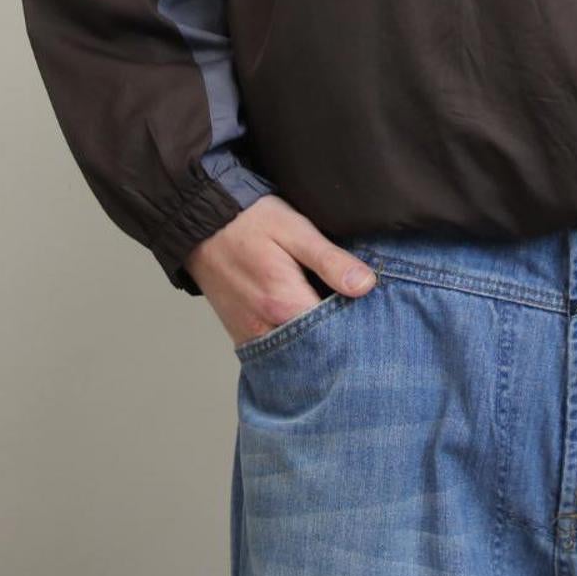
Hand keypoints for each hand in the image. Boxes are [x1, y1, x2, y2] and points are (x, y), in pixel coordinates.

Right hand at [183, 194, 377, 347]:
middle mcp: (266, 328)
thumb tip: (366, 285)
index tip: (375, 316)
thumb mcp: (295, 230)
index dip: (359, 325)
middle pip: (317, 349)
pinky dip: (296, 346)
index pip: (336, 333)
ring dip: (319, 344)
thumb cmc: (250, 221)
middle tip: (364, 323)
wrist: (202, 223)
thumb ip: (330, 260)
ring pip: (297, 354)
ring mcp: (251, 335)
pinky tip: (312, 330)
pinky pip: (276, 352)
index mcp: (284, 304)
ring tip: (340, 325)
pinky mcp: (242, 335)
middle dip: (341, 339)